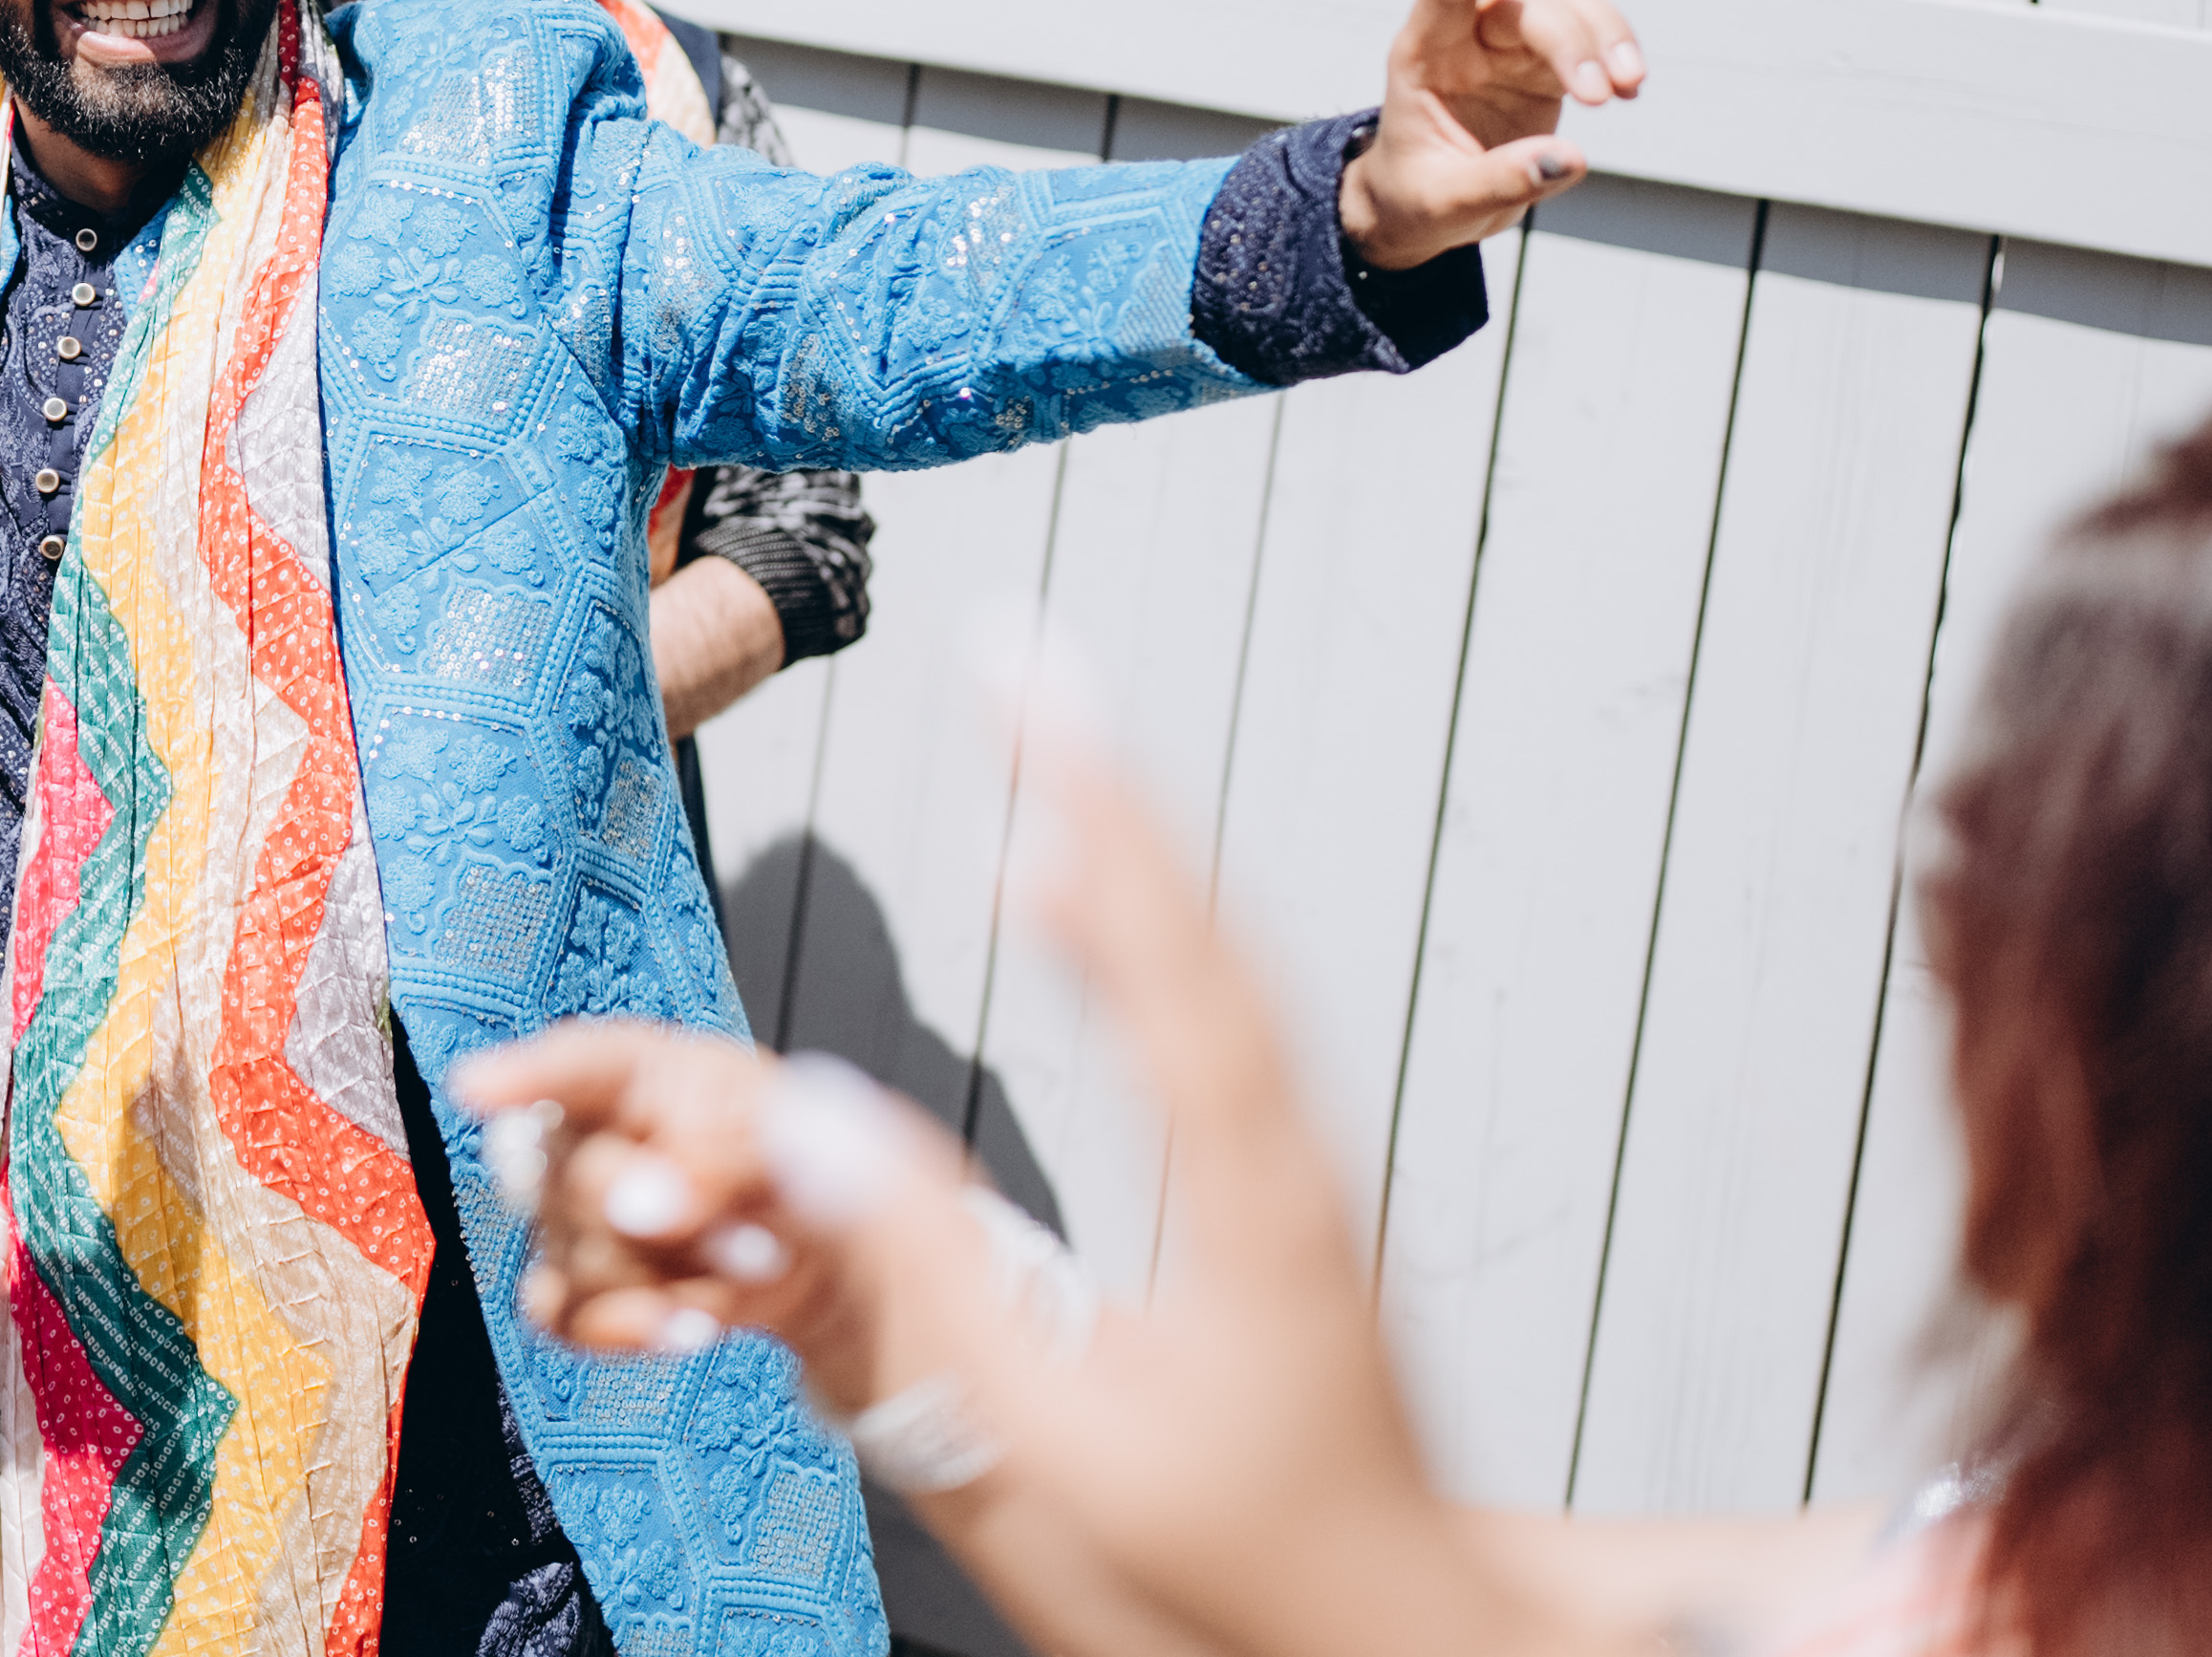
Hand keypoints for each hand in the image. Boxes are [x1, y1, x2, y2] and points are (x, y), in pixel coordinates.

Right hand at [468, 728, 1623, 1656]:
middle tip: (1022, 653)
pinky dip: (1141, 932)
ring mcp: (1301, 1171)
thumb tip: (805, 1116)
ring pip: (1216, 964)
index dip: (1092, 807)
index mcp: (1251, 1204)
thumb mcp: (1058, 1455)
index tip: (1029, 683)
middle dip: (1102, 778)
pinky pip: (1210, 1021)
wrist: (1406, 1634)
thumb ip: (927, 1283)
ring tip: (1042, 738)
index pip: (1167, 961)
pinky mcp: (1286, 1196)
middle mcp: (1292, 1156)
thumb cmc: (1246, 1571)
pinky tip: (1075, 905)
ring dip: (1128, 843)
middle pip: (1200, 925)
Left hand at [1339, 0, 1646, 270]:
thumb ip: (1499, 181)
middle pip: (1527, 4)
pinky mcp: (1544, 67)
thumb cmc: (1416, 199)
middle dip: (1572, 39)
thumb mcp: (1443, 202)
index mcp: (1422, 56)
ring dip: (1606, 36)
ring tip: (1629, 89)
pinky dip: (1615, 55)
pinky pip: (1589, 38)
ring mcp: (1507, 48)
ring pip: (1566, 7)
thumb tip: (1569, 157)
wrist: (1424, 212)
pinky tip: (1629, 89)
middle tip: (1600, 96)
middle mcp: (1465, 39)